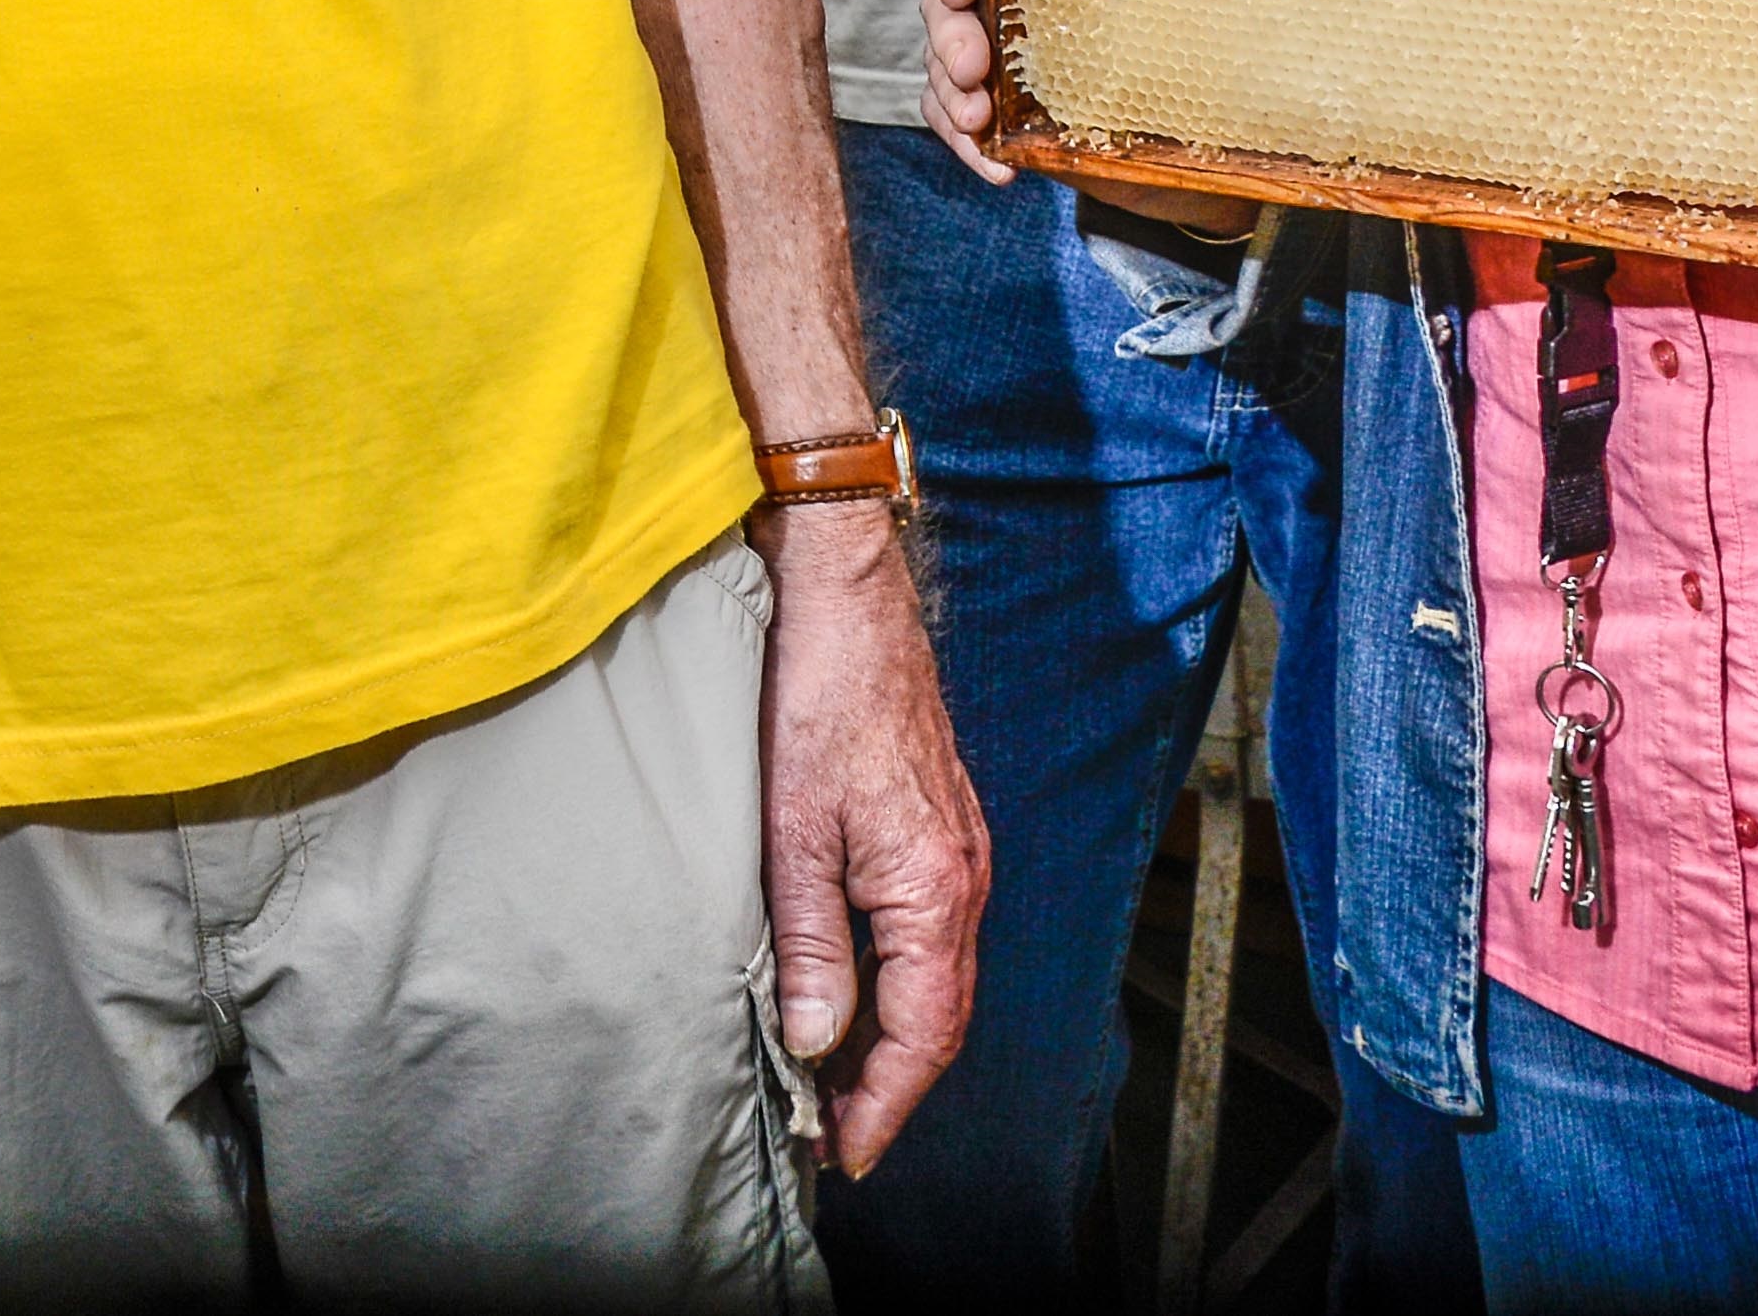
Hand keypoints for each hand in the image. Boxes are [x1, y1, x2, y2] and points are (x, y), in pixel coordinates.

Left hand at [755, 498, 987, 1173]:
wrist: (849, 600)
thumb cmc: (815, 701)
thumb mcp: (792, 830)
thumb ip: (808, 944)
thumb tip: (814, 1042)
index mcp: (936, 891)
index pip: (923, 1037)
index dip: (883, 1105)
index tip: (844, 1157)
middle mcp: (964, 881)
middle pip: (940, 1021)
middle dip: (888, 1089)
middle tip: (831, 1141)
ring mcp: (959, 855)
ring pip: (937, 981)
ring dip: (892, 1042)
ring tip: (830, 1085)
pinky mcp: (940, 831)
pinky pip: (930, 937)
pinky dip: (896, 986)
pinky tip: (850, 995)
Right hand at [920, 0, 1255, 234]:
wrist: (1179, 132)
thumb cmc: (1174, 54)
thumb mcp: (1173, 10)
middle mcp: (1004, 4)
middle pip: (947, 10)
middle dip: (952, 38)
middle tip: (971, 68)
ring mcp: (991, 58)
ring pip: (941, 68)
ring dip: (952, 96)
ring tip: (977, 122)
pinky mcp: (991, 108)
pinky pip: (955, 122)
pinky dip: (968, 145)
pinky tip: (997, 166)